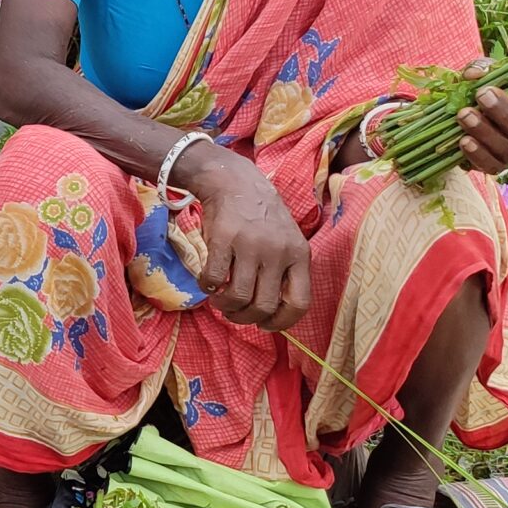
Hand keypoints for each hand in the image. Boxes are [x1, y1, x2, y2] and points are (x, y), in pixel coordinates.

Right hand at [187, 149, 312, 332]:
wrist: (235, 182)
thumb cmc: (262, 218)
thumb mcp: (287, 241)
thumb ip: (285, 272)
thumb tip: (271, 312)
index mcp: (299, 255)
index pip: (299, 303)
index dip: (281, 323)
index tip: (265, 325)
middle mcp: (278, 252)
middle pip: (263, 305)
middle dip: (245, 318)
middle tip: (235, 313)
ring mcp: (251, 245)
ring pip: (238, 297)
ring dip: (225, 306)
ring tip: (220, 300)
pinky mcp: (224, 240)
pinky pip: (215, 279)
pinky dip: (208, 288)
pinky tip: (208, 283)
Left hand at [454, 77, 507, 171]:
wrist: (468, 115)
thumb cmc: (488, 89)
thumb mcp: (489, 74)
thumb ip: (484, 69)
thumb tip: (474, 74)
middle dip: (503, 112)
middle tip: (483, 95)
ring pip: (507, 148)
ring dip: (484, 131)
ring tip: (465, 114)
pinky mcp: (497, 165)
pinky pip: (491, 165)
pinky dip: (477, 154)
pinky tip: (464, 140)